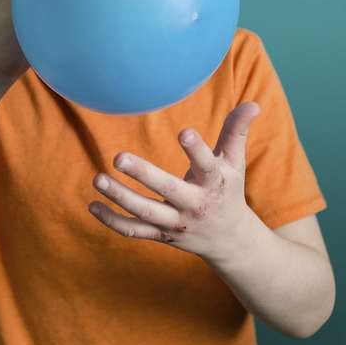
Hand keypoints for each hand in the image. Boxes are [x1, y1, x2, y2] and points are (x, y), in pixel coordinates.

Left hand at [86, 102, 262, 263]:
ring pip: (145, 213)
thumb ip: (236, 131)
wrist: (230, 241)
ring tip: (97, 179)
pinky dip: (111, 221)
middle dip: (144, 175)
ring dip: (120, 197)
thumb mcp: (235, 162)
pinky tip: (93, 205)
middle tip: (118, 157)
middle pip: (167, 191)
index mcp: (214, 183)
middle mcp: (194, 204)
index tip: (184, 132)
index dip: (196, 150)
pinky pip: (134, 231)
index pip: (206, 166)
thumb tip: (253, 103)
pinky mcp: (162, 236)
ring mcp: (176, 223)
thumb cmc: (229, 190)